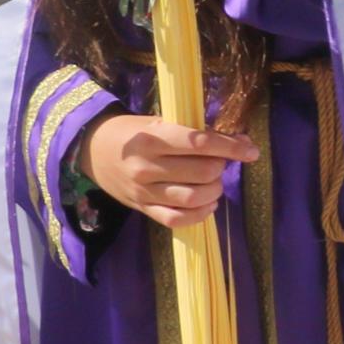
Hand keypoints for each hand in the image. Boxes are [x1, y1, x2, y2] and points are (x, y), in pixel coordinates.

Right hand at [82, 112, 257, 230]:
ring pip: (194, 197)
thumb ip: (197, 133)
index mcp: (152, 139)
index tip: (251, 151)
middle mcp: (146, 167)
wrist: (91, 150)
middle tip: (219, 162)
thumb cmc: (134, 132)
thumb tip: (242, 143)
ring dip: (214, 190)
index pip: (200, 144)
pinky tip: (208, 203)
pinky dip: (200, 214)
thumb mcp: (161, 123)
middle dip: (221, 166)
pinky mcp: (142, 209)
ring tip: (213, 181)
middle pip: (203, 172)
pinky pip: (177, 220)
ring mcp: (143, 191)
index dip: (231, 148)